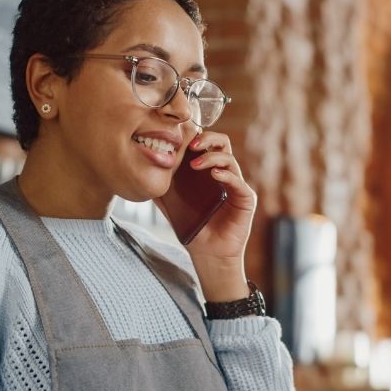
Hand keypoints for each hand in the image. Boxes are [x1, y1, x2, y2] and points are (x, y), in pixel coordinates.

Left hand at [155, 130, 256, 300]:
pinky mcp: (246, 199)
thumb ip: (162, 190)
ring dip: (212, 157)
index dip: (196, 137)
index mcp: (209, 172)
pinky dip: (226, 175)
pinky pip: (238, 182)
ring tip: (195, 164)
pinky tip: (214, 175)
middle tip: (190, 145)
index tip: (179, 138)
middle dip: (207, 139)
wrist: (208, 254)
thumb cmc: (194, 229)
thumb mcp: (173, 206)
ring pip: (229, 159)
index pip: (207, 145)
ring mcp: (236, 186)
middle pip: (222, 144)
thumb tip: (144, 175)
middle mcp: (225, 175)